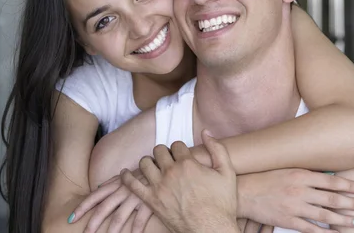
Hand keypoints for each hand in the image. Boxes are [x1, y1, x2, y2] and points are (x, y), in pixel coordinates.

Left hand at [70, 170, 152, 232]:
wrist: (161, 167)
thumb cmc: (141, 173)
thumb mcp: (124, 175)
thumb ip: (111, 182)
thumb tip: (98, 187)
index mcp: (115, 184)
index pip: (94, 196)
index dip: (82, 207)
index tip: (71, 218)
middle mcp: (122, 190)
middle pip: (104, 208)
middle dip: (93, 222)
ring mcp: (134, 196)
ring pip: (120, 216)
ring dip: (112, 230)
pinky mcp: (148, 202)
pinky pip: (140, 219)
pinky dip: (135, 229)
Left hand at [121, 130, 237, 232]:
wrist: (211, 230)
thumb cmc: (221, 204)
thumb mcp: (227, 172)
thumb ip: (217, 148)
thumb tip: (205, 131)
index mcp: (188, 163)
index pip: (176, 144)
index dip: (180, 149)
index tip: (182, 155)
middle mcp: (171, 171)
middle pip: (159, 150)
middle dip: (164, 153)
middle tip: (168, 161)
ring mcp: (159, 186)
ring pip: (145, 163)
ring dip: (149, 162)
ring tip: (154, 167)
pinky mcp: (151, 200)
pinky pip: (131, 184)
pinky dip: (126, 177)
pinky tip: (125, 174)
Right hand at [237, 169, 353, 231]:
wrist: (244, 191)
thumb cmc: (265, 178)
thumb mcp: (287, 169)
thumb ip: (307, 173)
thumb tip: (329, 175)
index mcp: (300, 174)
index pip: (332, 181)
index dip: (350, 185)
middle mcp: (300, 190)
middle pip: (333, 198)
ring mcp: (295, 206)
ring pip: (326, 214)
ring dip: (345, 219)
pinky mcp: (289, 220)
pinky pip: (312, 229)